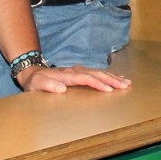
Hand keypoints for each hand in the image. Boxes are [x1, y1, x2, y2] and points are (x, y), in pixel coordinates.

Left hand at [14, 63, 131, 93]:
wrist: (33, 72)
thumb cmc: (36, 81)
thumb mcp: (36, 84)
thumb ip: (47, 86)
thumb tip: (61, 88)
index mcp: (67, 74)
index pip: (85, 78)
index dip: (97, 84)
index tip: (109, 90)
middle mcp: (75, 70)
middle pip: (96, 74)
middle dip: (112, 80)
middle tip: (124, 86)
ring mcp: (79, 70)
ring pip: (99, 72)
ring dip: (113, 77)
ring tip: (127, 82)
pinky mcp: (81, 72)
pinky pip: (97, 73)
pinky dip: (109, 75)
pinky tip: (118, 78)